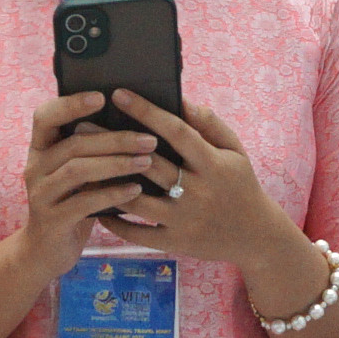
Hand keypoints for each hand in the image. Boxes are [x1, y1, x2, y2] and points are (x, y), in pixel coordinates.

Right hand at [16, 90, 163, 281]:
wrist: (46, 251)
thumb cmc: (71, 203)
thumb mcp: (76, 174)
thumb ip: (90, 150)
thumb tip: (133, 121)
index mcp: (40, 149)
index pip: (45, 116)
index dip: (71, 104)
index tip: (102, 97)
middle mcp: (35, 168)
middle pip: (73, 144)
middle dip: (114, 139)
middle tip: (148, 139)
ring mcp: (40, 195)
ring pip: (78, 170)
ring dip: (116, 163)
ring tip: (147, 161)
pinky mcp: (52, 220)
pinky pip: (84, 202)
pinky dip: (112, 193)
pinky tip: (136, 190)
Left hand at [98, 92, 307, 299]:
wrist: (257, 236)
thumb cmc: (240, 184)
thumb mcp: (235, 150)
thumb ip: (209, 123)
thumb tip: (179, 100)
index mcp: (212, 163)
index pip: (175, 131)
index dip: (146, 111)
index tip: (119, 95)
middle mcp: (197, 191)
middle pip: (148, 164)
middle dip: (113, 144)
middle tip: (83, 127)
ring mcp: (184, 219)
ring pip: (136, 200)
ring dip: (106, 183)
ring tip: (82, 168)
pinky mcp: (175, 243)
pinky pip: (137, 233)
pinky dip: (115, 222)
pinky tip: (97, 208)